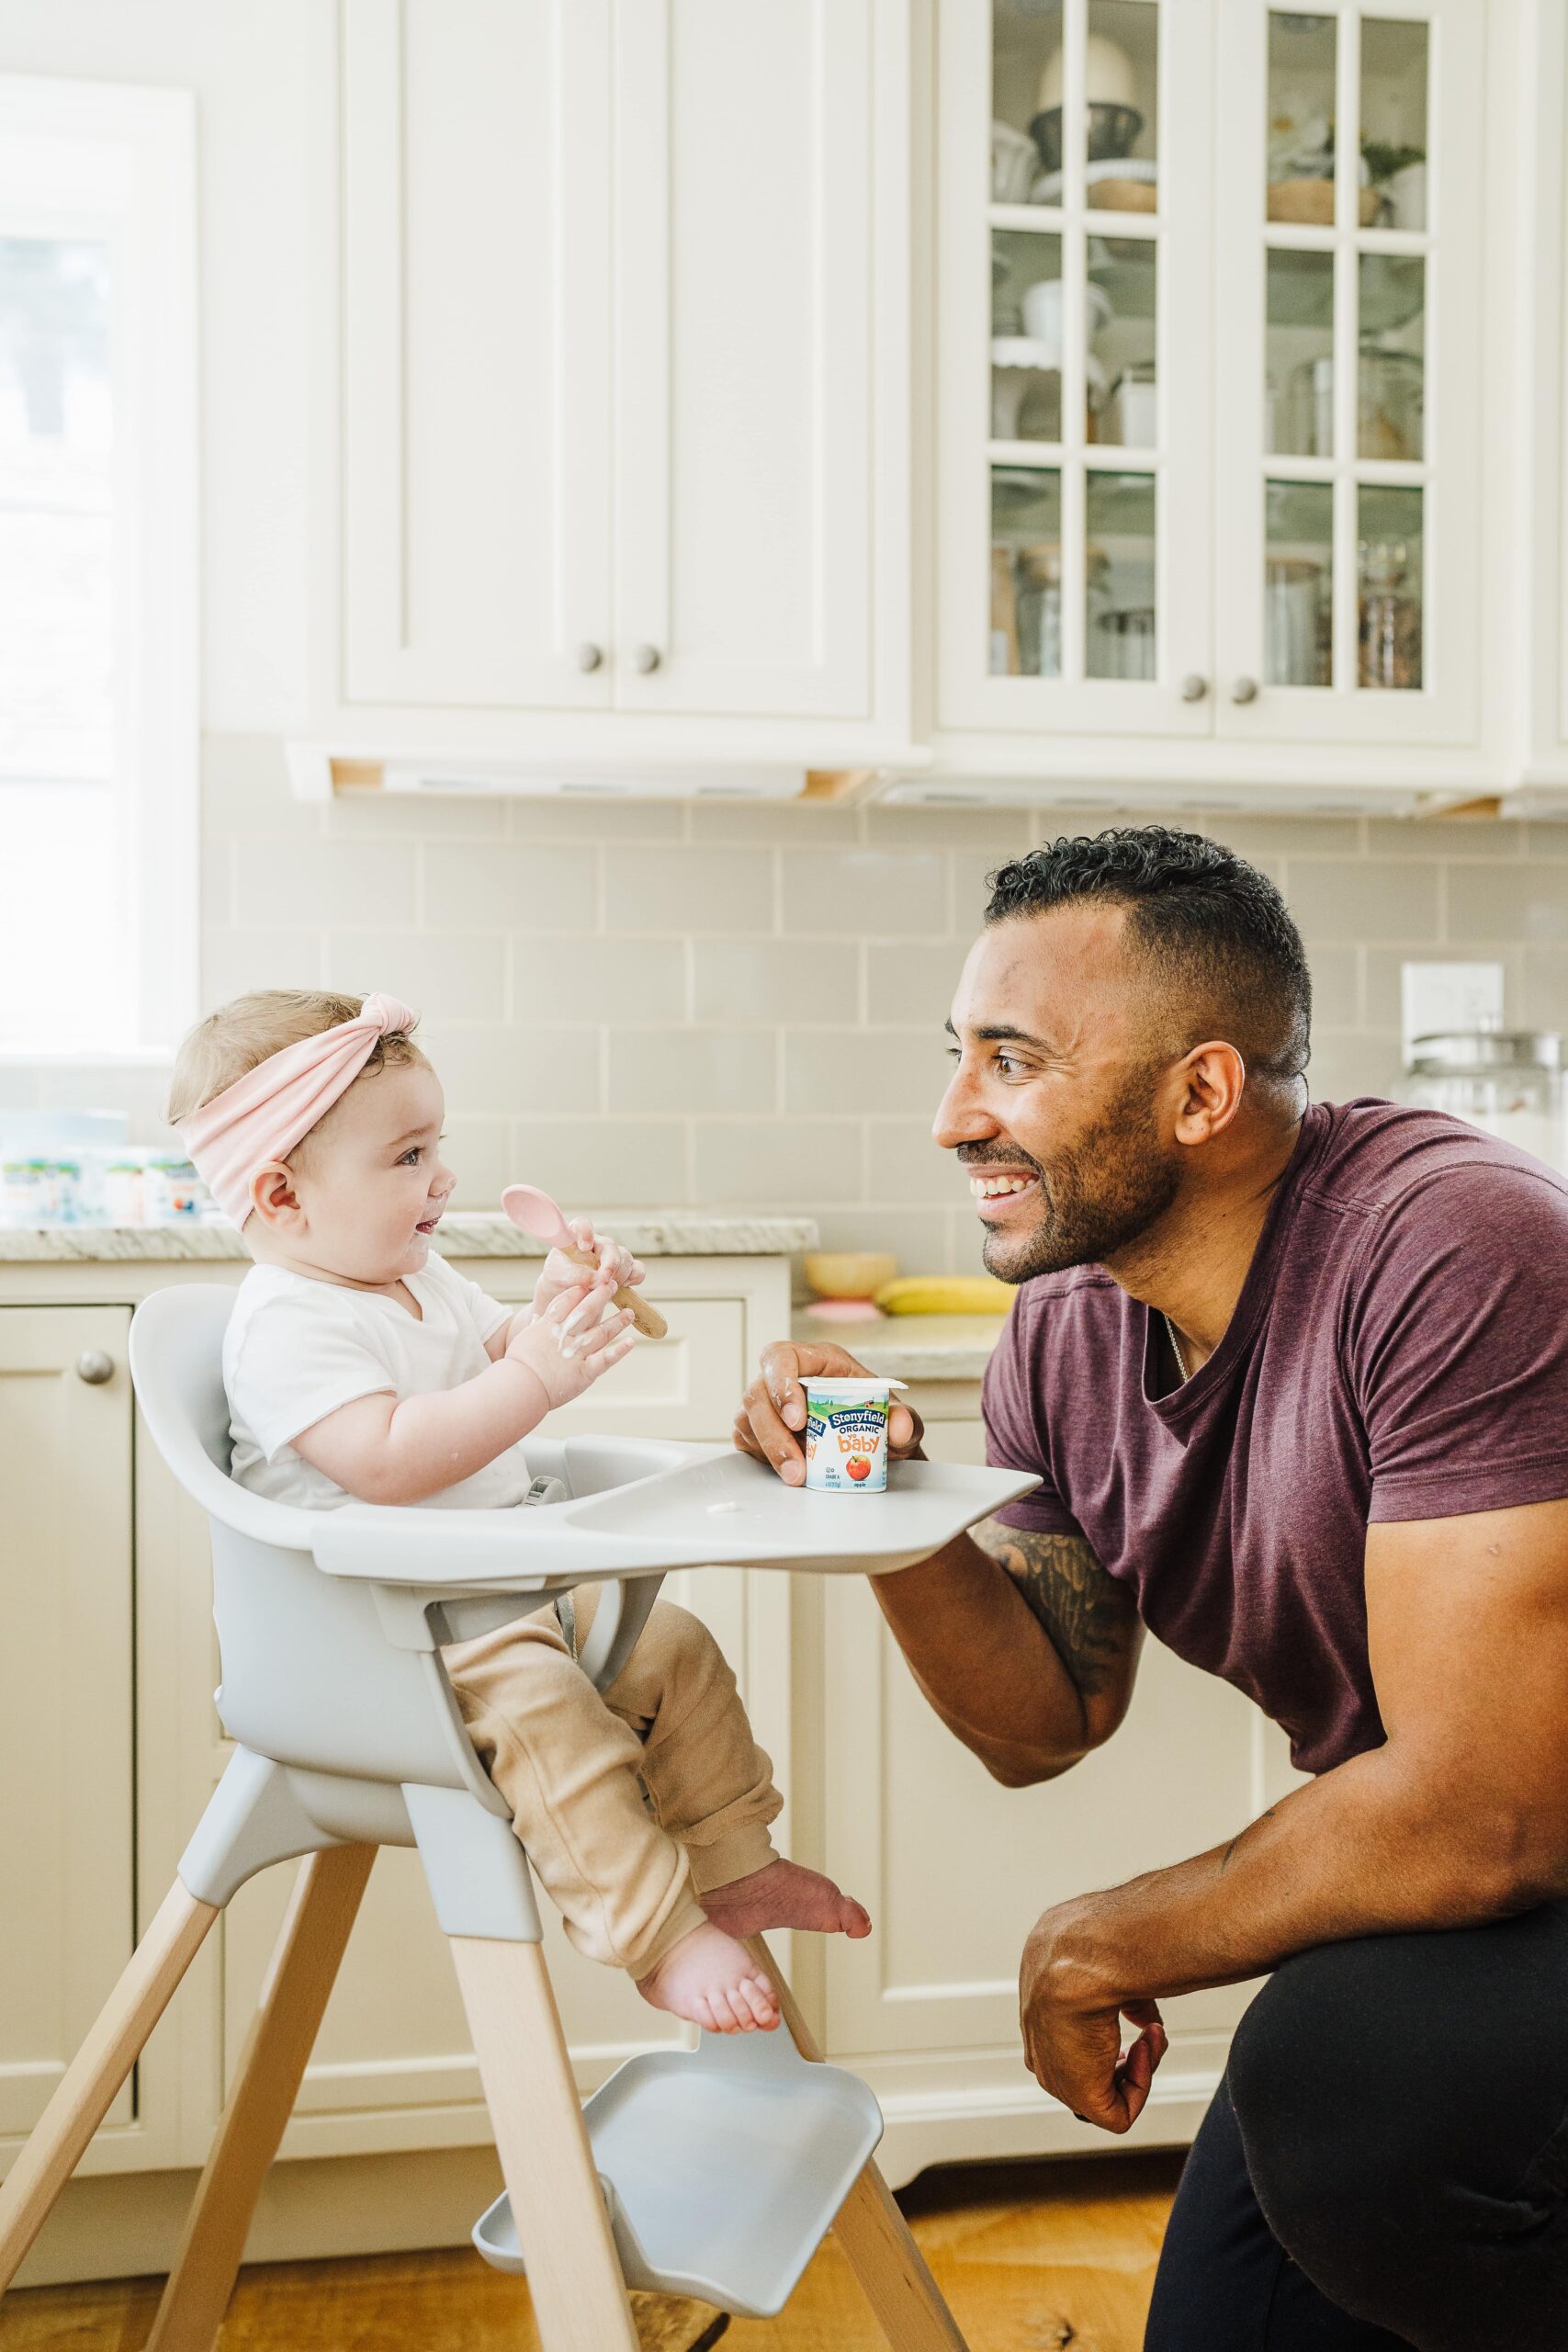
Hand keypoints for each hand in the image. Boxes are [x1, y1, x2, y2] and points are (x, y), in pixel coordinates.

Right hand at [506, 1278, 636, 1409]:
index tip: (588, 1283)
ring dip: (617, 1322)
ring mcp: (577, 1353)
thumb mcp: (523, 1340)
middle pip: (586, 1311)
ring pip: (601, 1332)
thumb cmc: (517, 1366)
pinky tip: (630, 1342)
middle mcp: (566, 1337)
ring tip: (629, 1313)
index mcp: (548, 1327)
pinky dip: (618, 1351)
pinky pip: (605, 1359)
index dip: (577, 1292)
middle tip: (611, 1285)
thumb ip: (535, 1328)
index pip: (565, 1303)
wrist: (521, 1387)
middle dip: (600, 1296)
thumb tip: (537, 1318)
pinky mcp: (585, 1372)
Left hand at [530, 1218, 645, 1320]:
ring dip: (619, 1275)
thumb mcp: (558, 1276)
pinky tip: (622, 1287)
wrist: (567, 1295)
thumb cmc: (559, 1279)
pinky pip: (638, 1269)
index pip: (583, 1225)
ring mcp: (613, 1255)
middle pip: (610, 1246)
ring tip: (606, 1289)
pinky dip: (634, 1278)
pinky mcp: (625, 1269)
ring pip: (626, 1258)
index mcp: (576, 1237)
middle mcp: (597, 1243)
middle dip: (610, 1264)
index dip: (586, 1232)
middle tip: (603, 1280)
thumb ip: (574, 1275)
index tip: (584, 1247)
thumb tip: (595, 1278)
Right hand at [733, 1341, 923, 1486]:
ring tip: (798, 1476)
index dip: (781, 1383)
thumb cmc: (875, 1419)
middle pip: (758, 1394)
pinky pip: (746, 1441)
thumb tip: (899, 1429)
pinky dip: (763, 1458)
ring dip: (770, 1451)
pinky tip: (786, 1470)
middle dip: (774, 1432)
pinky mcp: (757, 1430)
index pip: (781, 1357)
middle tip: (797, 1464)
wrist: (870, 1446)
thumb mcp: (897, 1418)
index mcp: (815, 1361)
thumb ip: (906, 1421)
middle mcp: (785, 1379)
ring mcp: (767, 1405)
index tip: (798, 1419)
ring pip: (748, 1420)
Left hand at [1017, 1899, 1166, 2134]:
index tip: (1136, 2012)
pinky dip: (1142, 2085)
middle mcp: (1041, 2039)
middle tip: (1148, 2029)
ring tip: (1150, 2034)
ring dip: (1139, 2066)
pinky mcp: (1078, 2096)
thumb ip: (1123, 1998)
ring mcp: (1056, 2072)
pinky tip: (1145, 2047)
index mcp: (1038, 2003)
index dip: (1110, 2030)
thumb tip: (1144, 2017)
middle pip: (1089, 2065)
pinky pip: (1118, 2113)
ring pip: (1105, 2090)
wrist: (1082, 1955)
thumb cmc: (1094, 1945)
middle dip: (1126, 2052)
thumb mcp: (1105, 1963)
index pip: (1071, 2035)